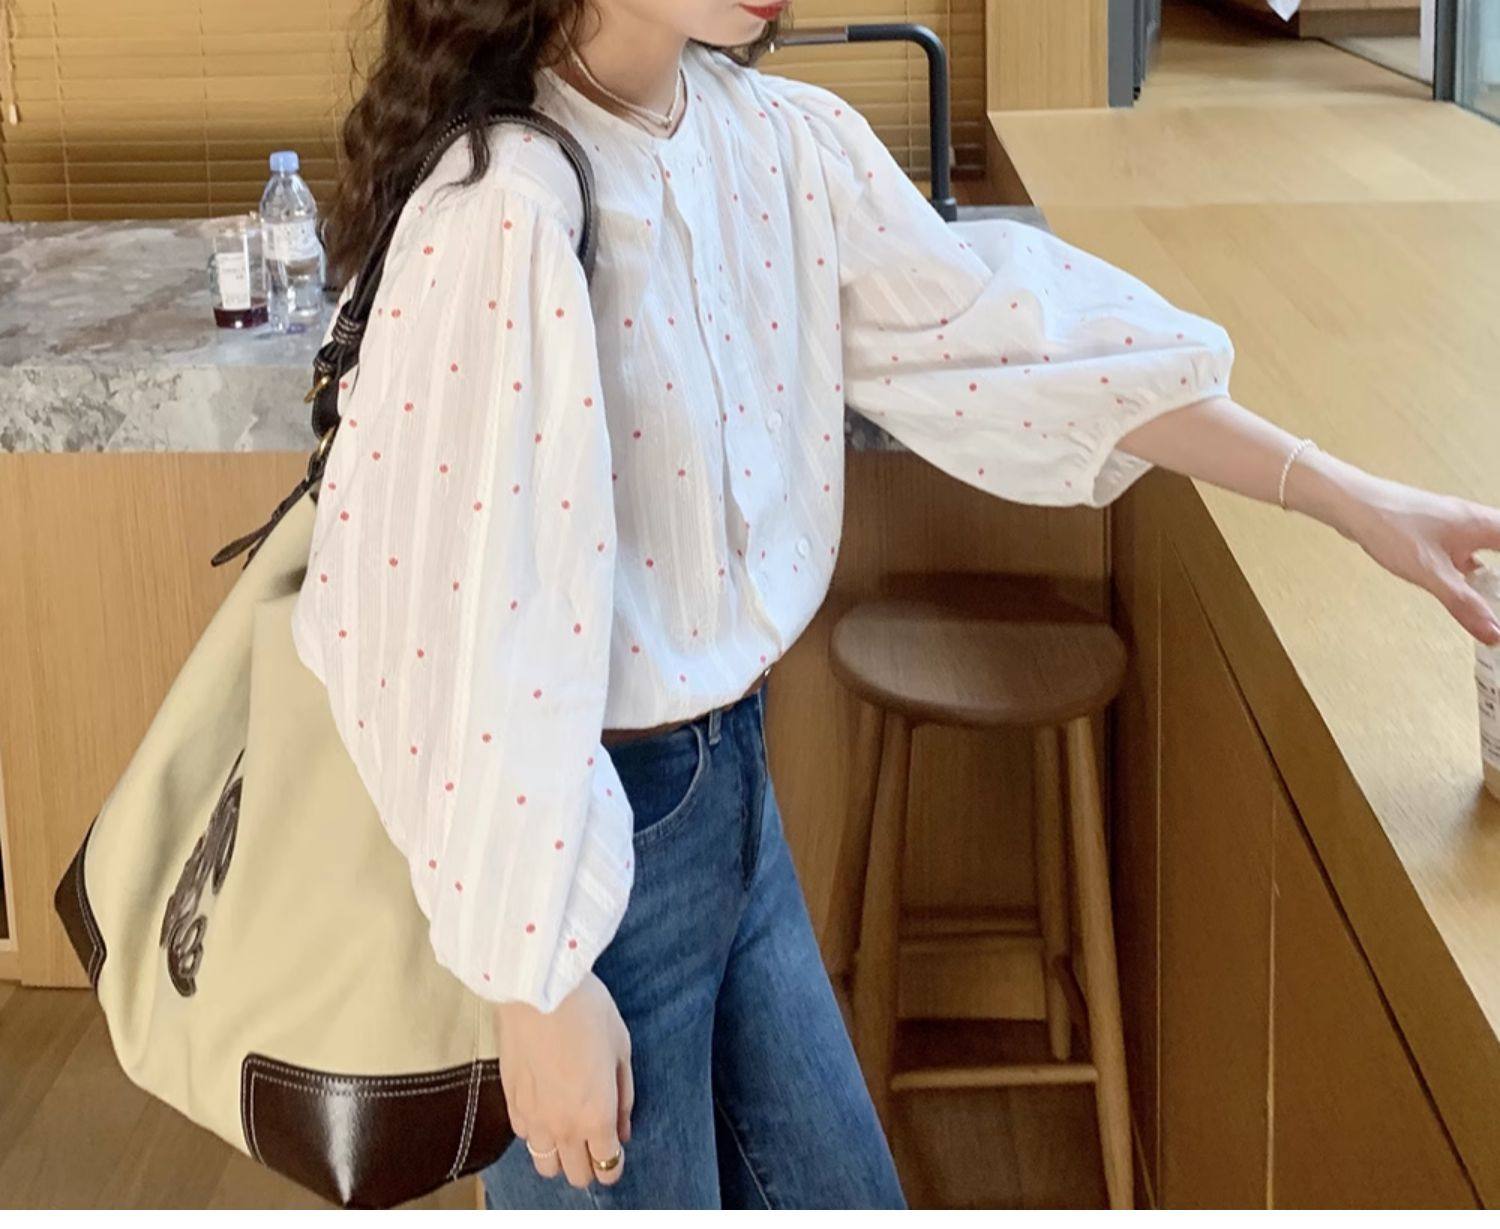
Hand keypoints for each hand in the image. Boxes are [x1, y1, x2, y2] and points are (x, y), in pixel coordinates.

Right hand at [495, 970, 633, 1190]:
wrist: (538, 990)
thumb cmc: (588, 1013)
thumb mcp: (621, 1049)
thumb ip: (623, 1097)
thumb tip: (622, 1132)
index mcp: (596, 1117)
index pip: (607, 1167)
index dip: (614, 1164)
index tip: (615, 1149)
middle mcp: (562, 1128)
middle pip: (576, 1176)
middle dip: (589, 1166)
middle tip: (594, 1142)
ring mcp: (532, 1118)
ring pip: (545, 1165)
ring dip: (560, 1155)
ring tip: (567, 1130)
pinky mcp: (509, 1102)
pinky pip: (524, 1137)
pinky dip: (537, 1133)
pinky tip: (545, 1109)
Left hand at [1287, 448, 1499, 645]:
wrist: (1353, 504)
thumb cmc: (1390, 526)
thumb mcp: (1430, 573)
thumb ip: (1463, 604)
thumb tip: (1493, 632)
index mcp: (1484, 526)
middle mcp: (1474, 522)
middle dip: (1498, 582)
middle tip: (1497, 606)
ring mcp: (1455, 527)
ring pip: (1488, 551)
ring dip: (1492, 575)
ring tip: (1489, 600)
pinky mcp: (1436, 533)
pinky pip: (1466, 554)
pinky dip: (1472, 572)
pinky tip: (1465, 586)